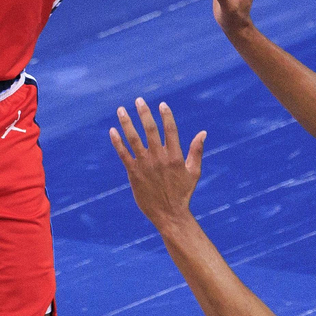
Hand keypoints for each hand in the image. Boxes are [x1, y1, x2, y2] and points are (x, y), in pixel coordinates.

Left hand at [110, 99, 205, 230]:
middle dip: (144, 113)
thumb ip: (196, 151)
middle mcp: (159, 158)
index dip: (166, 116)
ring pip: (134, 139)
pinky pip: (123, 154)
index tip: (162, 104)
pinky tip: (112, 130)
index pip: (170, 131)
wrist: (169, 215)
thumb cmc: (182, 193)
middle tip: (138, 100)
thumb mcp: (194, 172)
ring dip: (126, 123)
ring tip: (121, 110)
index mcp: (175, 157)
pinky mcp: (133, 173)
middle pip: (150, 130)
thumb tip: (203, 132)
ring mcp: (145, 165)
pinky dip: (117, 142)